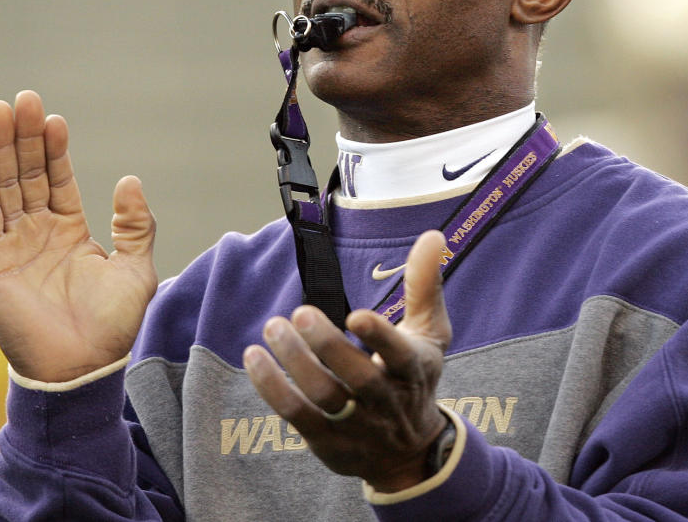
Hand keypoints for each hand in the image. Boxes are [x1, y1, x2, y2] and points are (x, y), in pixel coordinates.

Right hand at [0, 90, 157, 382]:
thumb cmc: (113, 326)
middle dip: (23, 137)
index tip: (53, 118)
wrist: (84, 369)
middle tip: (22, 99)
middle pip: (27, 174)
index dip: (54, 149)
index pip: (58, 179)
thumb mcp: (136, 268)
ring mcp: (13, 246)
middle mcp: (38, 233)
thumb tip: (130, 178)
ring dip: (0, 148)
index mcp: (70, 231)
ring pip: (4, 187)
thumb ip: (134, 225)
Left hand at [244, 230, 451, 492]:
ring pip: (322, 396)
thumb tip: (433, 234)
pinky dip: (271, 386)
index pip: (399, 356)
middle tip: (299, 313)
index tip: (355, 315)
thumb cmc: (414, 377)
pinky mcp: (326, 441)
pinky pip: (295, 414)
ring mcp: (356, 425)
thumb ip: (425, 285)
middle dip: (326, 346)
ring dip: (294, 361)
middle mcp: (386, 401)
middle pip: (357, 379)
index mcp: (413, 370)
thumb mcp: (431, 333)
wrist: (408, 453)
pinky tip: (254, 356)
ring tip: (273, 326)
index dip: (379, 337)